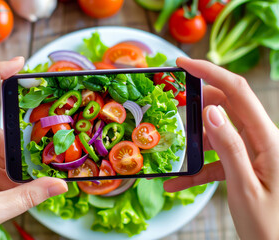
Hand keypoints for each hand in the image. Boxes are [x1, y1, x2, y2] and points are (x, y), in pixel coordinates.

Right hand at [164, 57, 278, 239]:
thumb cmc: (270, 226)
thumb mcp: (243, 187)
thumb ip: (229, 147)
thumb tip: (211, 111)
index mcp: (269, 140)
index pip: (238, 92)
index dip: (210, 72)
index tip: (185, 65)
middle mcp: (264, 139)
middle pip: (228, 107)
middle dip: (198, 106)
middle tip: (173, 108)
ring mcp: (255, 151)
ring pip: (220, 132)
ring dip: (196, 142)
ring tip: (176, 156)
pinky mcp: (248, 163)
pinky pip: (220, 156)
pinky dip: (200, 166)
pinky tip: (181, 182)